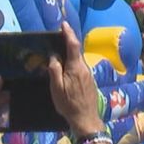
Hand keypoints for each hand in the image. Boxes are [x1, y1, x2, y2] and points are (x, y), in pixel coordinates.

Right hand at [47, 22, 103, 136]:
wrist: (86, 119)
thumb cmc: (69, 105)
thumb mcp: (56, 89)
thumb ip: (54, 71)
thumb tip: (54, 57)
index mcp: (76, 68)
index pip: (73, 45)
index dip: (68, 34)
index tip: (63, 24)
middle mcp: (85, 68)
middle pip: (77, 51)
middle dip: (69, 41)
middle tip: (59, 35)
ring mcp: (89, 75)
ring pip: (79, 60)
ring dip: (71, 53)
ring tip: (61, 50)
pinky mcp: (90, 81)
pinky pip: (81, 67)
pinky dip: (74, 62)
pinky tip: (67, 66)